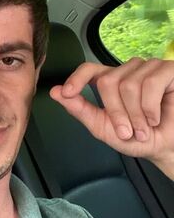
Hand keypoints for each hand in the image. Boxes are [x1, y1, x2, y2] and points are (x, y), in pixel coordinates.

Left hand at [49, 57, 173, 178]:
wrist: (166, 148)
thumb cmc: (137, 138)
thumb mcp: (103, 127)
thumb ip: (80, 109)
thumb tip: (56, 92)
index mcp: (110, 80)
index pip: (89, 68)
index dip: (77, 78)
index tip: (67, 92)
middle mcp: (128, 71)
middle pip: (108, 81)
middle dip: (116, 112)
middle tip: (127, 130)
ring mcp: (148, 68)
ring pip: (129, 84)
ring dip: (136, 115)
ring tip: (144, 127)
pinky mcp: (168, 71)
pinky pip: (151, 84)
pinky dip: (151, 108)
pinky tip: (155, 118)